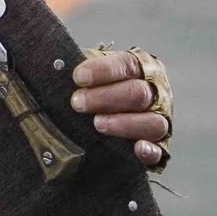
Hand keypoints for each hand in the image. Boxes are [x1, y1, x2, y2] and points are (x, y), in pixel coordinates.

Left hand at [70, 49, 170, 166]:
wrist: (108, 109)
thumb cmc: (97, 86)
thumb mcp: (91, 70)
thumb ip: (81, 69)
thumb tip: (56, 65)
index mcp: (140, 67)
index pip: (127, 64)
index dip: (103, 70)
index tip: (78, 77)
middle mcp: (156, 92)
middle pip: (138, 93)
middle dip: (105, 98)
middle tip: (78, 103)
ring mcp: (160, 119)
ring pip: (152, 122)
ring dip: (123, 123)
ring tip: (98, 124)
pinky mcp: (160, 146)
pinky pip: (160, 150)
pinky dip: (150, 150)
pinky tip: (137, 148)